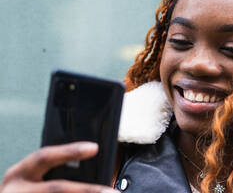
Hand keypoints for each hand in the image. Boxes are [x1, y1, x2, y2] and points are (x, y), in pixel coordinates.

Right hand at [0, 142, 118, 192]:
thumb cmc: (23, 189)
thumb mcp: (30, 176)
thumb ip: (52, 169)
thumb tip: (90, 159)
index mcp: (19, 174)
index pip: (44, 157)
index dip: (69, 152)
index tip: (94, 148)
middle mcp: (17, 192)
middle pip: (56, 188)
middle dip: (86, 190)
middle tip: (111, 192)